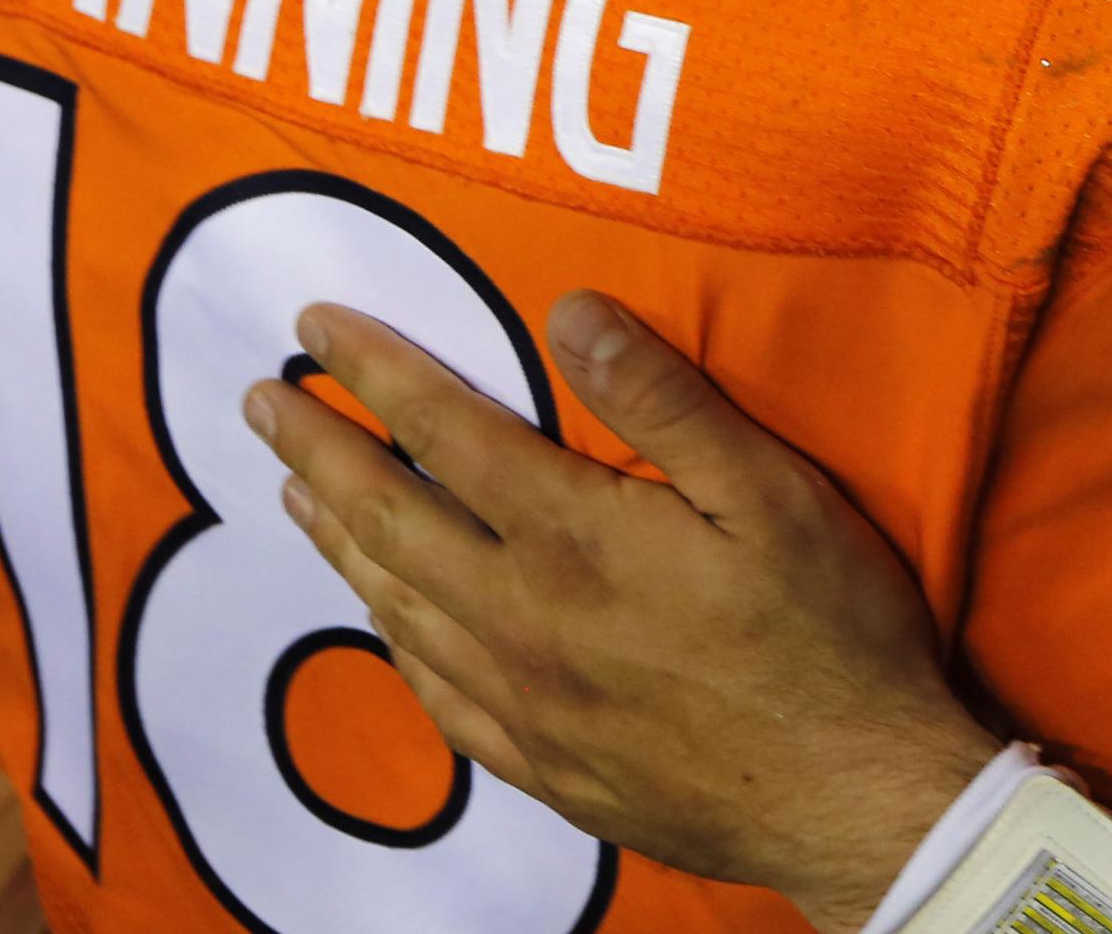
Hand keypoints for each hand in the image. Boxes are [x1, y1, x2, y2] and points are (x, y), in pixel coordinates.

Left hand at [243, 292, 1001, 933]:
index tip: (312, 328)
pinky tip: (386, 621)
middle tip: (259, 401)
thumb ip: (664, 401)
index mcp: (573, 537)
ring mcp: (524, 701)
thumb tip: (568, 311)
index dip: (372, 373)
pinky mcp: (545, 765)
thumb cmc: (828, 633)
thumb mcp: (771, 492)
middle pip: (388, 518)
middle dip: (317, 450)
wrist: (852, 800)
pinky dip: (392, 639)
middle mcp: (522, 618)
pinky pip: (437, 692)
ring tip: (295, 493)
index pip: (442, 433)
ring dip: (336, 538)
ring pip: (397, 605)